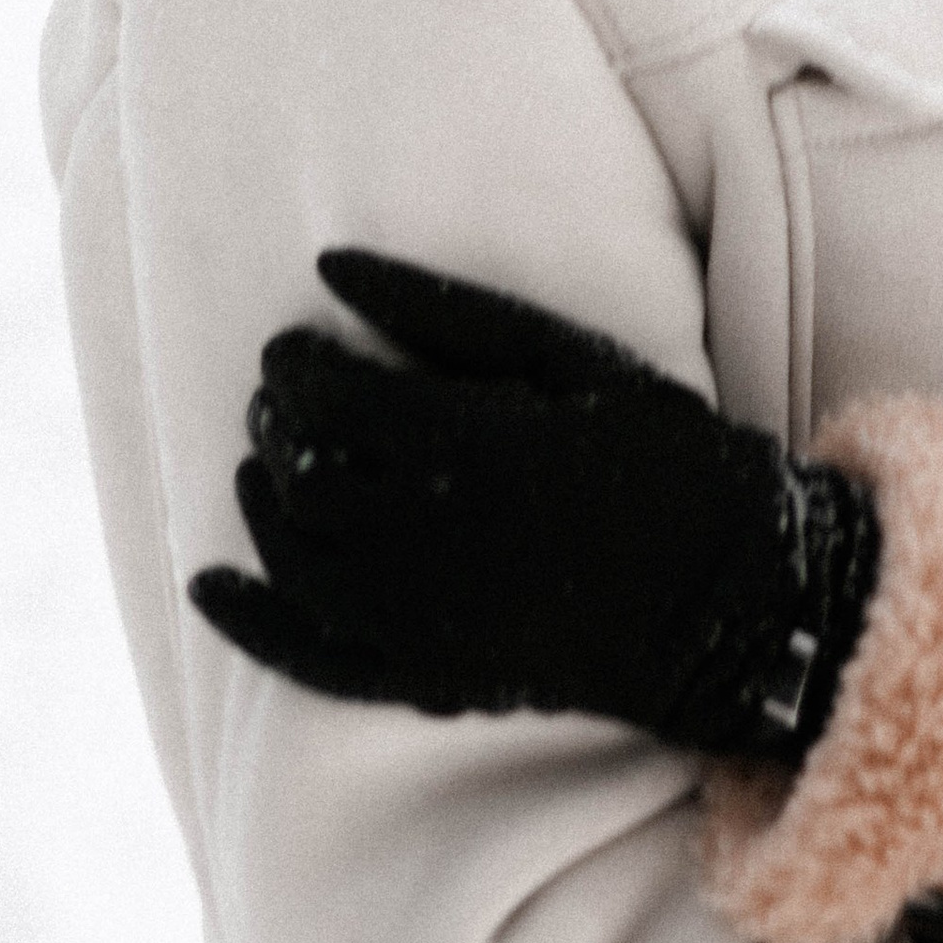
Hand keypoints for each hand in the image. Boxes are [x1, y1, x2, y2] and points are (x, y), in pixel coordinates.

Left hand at [188, 248, 878, 760]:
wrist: (734, 598)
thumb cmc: (667, 457)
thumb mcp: (580, 359)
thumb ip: (453, 311)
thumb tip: (331, 263)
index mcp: (476, 449)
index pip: (330, 398)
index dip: (292, 365)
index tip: (289, 344)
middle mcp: (436, 541)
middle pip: (302, 474)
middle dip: (273, 425)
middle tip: (279, 396)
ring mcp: (430, 622)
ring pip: (294, 557)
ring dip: (261, 500)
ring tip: (266, 461)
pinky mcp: (434, 679)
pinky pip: (312, 661)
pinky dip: (249, 623)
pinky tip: (208, 585)